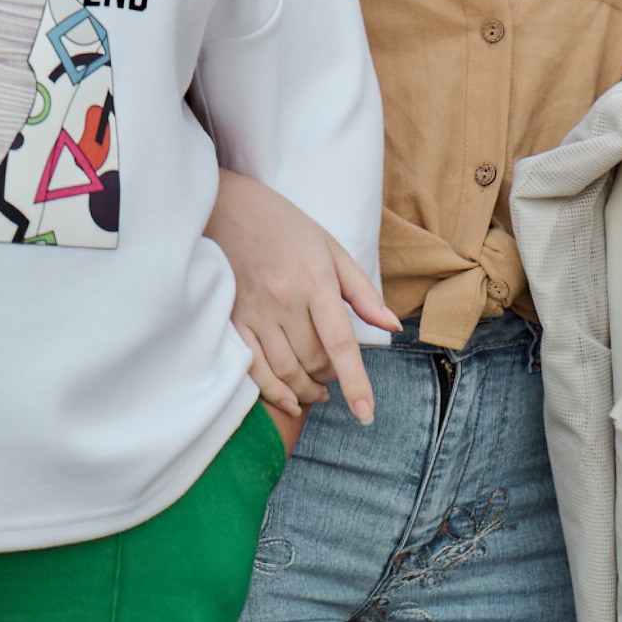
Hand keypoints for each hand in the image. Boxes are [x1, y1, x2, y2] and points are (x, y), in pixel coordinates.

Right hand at [207, 170, 400, 427]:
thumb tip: (392, 327)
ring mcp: (255, 310)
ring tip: (316, 391)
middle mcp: (284, 299)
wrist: (228, 206)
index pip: (339, 342)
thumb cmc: (286, 227)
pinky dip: (273, 391)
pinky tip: (289, 399)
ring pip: (286, 370)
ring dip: (306, 390)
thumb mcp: (331, 249)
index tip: (366, 414)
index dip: (356, 382)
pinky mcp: (231, 318)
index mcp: (315, 280)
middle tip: (335, 380)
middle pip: (314, 361)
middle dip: (331, 380)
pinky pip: (253, 367)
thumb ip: (361, 291)